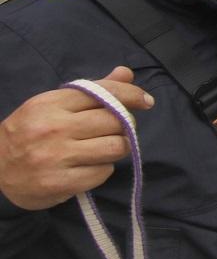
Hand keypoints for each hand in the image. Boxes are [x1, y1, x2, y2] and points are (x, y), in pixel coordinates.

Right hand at [0, 67, 154, 210]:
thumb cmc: (28, 133)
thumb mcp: (51, 105)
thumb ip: (91, 90)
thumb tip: (126, 74)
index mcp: (50, 103)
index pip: (104, 93)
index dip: (131, 96)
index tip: (146, 101)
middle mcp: (53, 128)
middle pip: (115, 121)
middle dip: (124, 125)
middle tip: (117, 129)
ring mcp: (56, 157)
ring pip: (115, 147)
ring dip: (117, 148)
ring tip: (103, 148)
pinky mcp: (60, 184)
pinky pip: (103, 173)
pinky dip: (103, 169)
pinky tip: (88, 166)